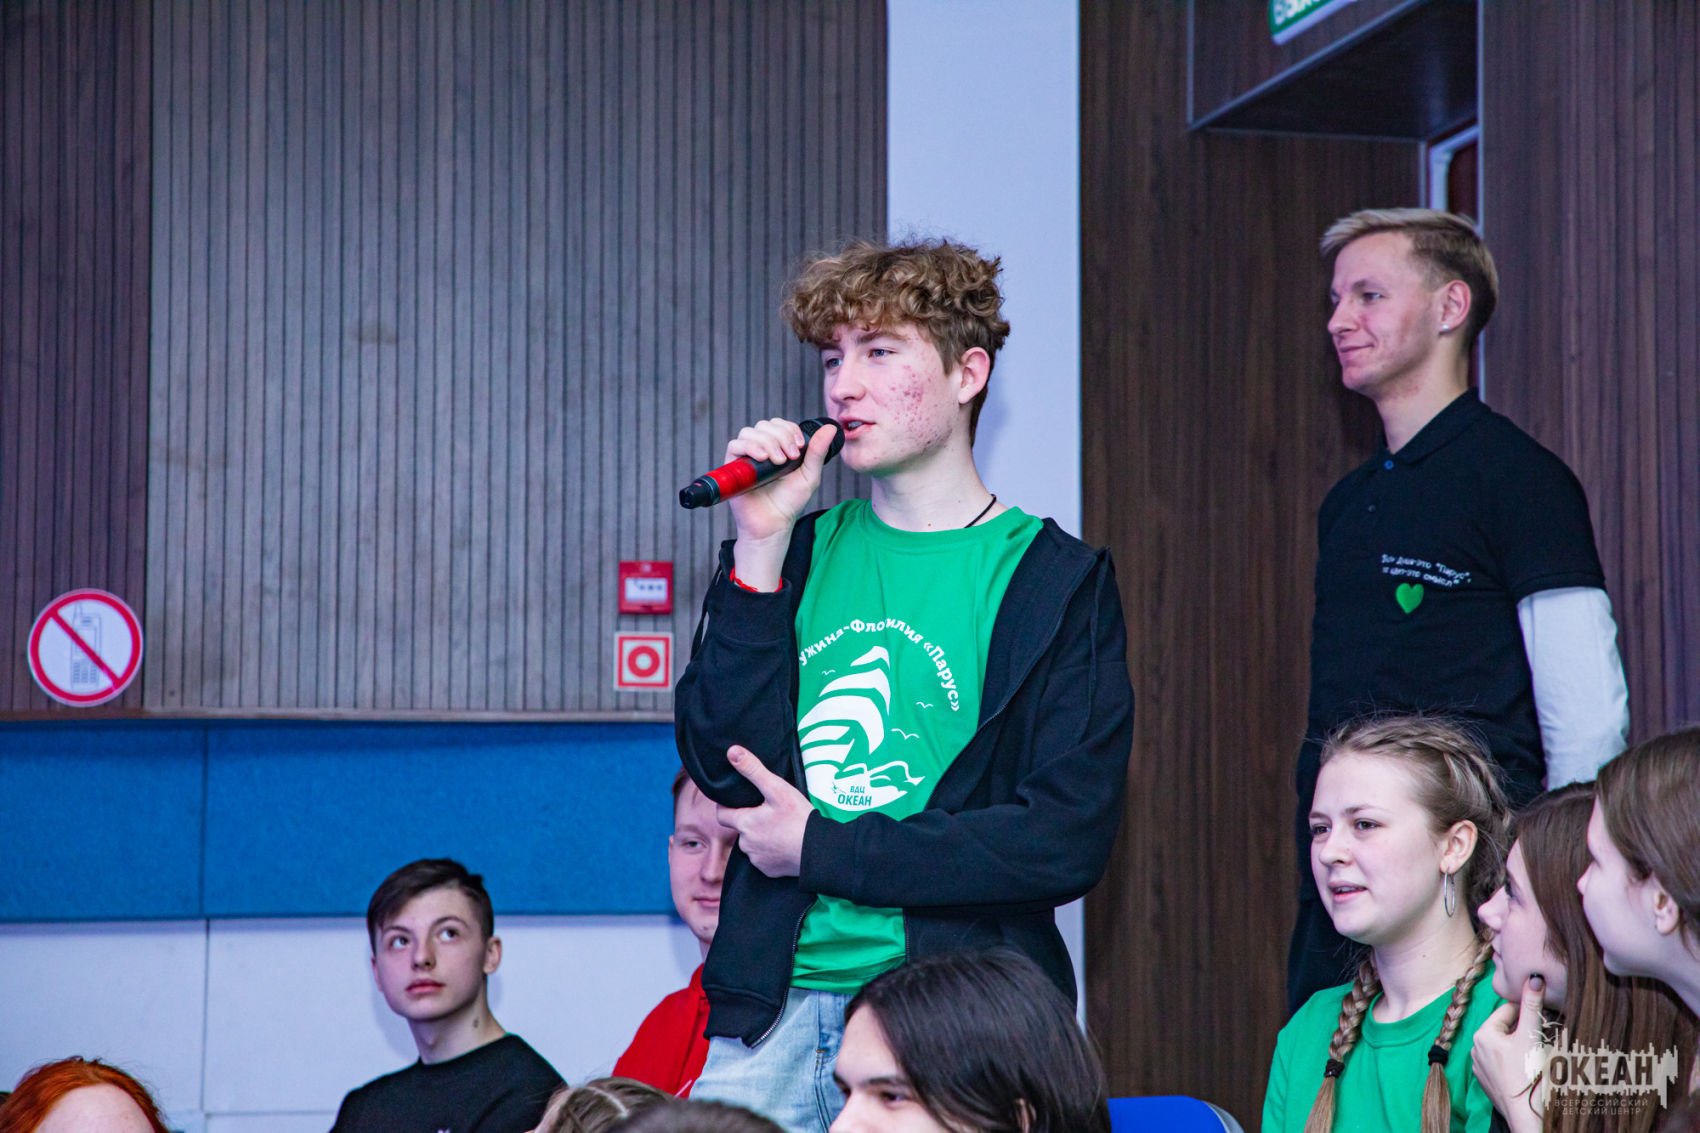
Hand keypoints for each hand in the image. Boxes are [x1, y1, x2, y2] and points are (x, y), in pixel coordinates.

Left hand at [716, 745, 810, 877]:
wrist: (818, 850)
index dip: (727, 806)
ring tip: (779, 827)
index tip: (739, 801)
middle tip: (768, 812)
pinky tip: (784, 843)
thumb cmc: (798, 818)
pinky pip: (764, 859)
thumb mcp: (776, 788)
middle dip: (749, 821)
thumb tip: (732, 752)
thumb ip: (753, 770)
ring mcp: (757, 859)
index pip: (721, 814)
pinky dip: (771, 851)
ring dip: (761, 836)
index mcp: (744, 823)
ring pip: (752, 844)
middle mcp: (745, 844)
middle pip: (739, 829)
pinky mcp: (769, 871)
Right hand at [725, 419, 837, 588]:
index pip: (780, 425)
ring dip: (767, 441)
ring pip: (750, 432)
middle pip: (765, 425)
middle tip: (790, 457)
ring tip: (777, 461)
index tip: (800, 447)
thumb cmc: (790, 502)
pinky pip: (735, 445)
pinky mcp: (733, 467)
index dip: (790, 429)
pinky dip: (749, 446)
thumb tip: (831, 428)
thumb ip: (817, 451)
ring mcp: (746, 457)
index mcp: (778, 448)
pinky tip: (762, 458)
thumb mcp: (809, 475)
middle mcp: (760, 449)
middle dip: (781, 436)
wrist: (774, 523)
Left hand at [1471, 973, 1546, 1132]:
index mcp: (1483, 1033)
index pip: (1507, 1011)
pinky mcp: (1488, 1082)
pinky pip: (1501, 1063)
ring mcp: (1480, 1067)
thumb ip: (1532, 1005)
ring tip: (1536, 1054)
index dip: (1526, 1012)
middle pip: (1505, 1029)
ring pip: (1504, 1046)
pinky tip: (1527, 1069)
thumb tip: (1533, 978)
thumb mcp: (1531, 1036)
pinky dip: (1514, 1062)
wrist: (1526, 1113)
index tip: (1541, 1018)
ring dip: (1519, 1046)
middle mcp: (1476, 1048)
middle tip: (1541, 1038)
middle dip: (1523, 1030)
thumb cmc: (1529, 1073)